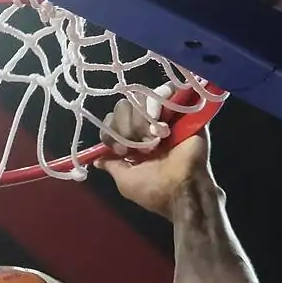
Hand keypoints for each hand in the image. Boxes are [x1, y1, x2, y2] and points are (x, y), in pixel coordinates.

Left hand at [98, 95, 212, 215]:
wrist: (184, 190)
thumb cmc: (155, 190)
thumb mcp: (126, 181)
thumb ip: (112, 165)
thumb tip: (97, 160)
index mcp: (132, 141)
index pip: (112, 121)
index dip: (111, 130)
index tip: (120, 150)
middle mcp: (146, 126)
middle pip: (123, 107)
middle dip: (126, 127)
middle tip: (139, 148)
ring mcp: (163, 117)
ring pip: (140, 99)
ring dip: (141, 121)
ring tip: (154, 141)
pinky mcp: (180, 109)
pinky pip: (162, 92)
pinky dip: (156, 107)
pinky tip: (161, 129)